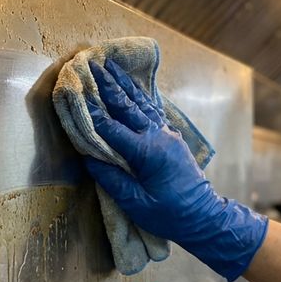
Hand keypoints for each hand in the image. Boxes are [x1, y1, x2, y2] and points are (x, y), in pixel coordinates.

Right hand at [84, 59, 267, 280]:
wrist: (203, 216)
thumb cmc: (169, 215)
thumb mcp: (135, 202)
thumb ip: (111, 179)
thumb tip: (89, 158)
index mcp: (147, 152)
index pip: (111, 128)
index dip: (92, 113)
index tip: (77, 93)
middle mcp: (158, 136)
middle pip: (128, 106)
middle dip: (109, 85)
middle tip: (94, 64)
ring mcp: (167, 134)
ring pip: (142, 103)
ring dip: (125, 84)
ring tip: (113, 66)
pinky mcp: (172, 138)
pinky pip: (152, 111)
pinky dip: (140, 97)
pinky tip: (133, 88)